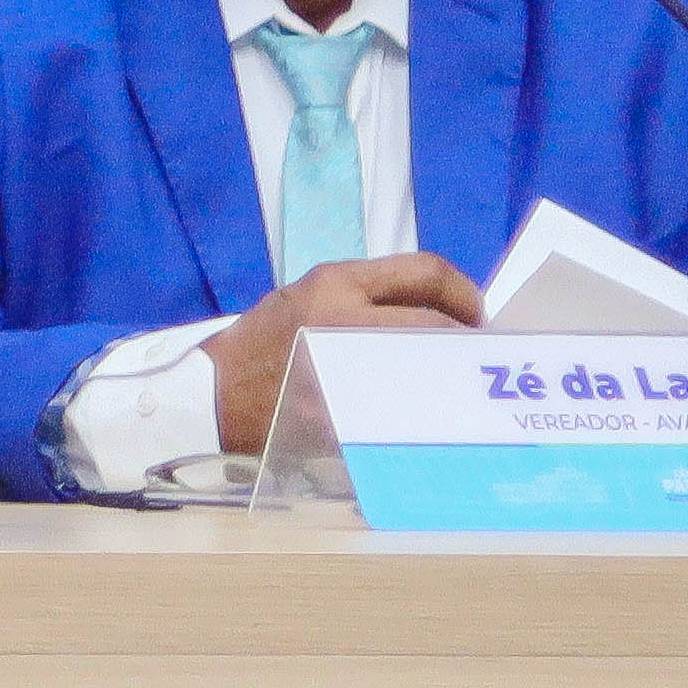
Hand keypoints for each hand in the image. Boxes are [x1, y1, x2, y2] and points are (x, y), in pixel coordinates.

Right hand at [206, 250, 486, 457]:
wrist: (210, 395)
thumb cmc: (261, 344)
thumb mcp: (303, 298)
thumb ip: (364, 296)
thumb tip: (432, 310)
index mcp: (334, 283)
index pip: (426, 273)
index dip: (464, 293)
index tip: (476, 315)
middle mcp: (344, 318)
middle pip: (437, 322)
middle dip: (465, 339)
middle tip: (472, 355)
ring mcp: (347, 369)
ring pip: (428, 366)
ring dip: (449, 374)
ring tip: (453, 383)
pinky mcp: (344, 414)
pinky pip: (403, 407)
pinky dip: (421, 409)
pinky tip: (421, 414)